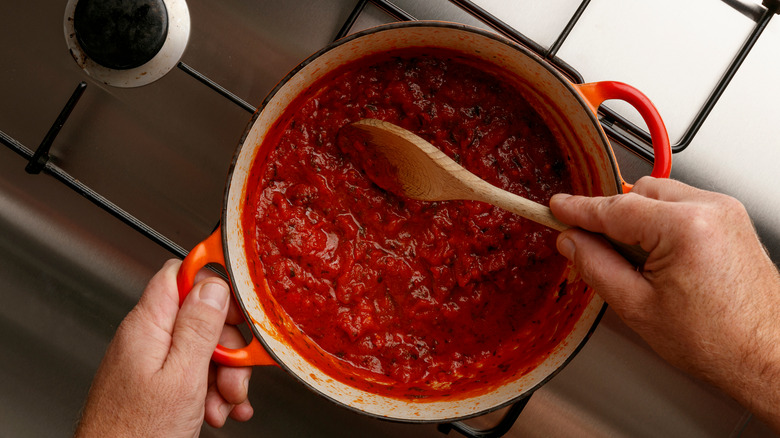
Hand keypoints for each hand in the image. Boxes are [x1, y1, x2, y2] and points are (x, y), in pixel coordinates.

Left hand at [75, 259, 253, 436]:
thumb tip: (214, 285)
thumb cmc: (136, 434)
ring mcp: (151, 362)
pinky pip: (193, 373)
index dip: (213, 284)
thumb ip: (198, 327)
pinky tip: (218, 410)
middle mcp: (147, 338)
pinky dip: (212, 390)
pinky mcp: (156, 384)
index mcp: (147, 326)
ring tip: (225, 404)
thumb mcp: (182, 377)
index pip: (181, 274)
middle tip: (236, 374)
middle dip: (228, 346)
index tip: (239, 305)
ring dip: (224, 376)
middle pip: (200, 317)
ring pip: (202, 349)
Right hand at [550, 177, 779, 428]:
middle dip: (613, 217)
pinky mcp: (732, 222)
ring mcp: (725, 213)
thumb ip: (595, 265)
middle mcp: (710, 209)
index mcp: (685, 227)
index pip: (615, 207)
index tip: (557, 207)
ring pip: (660, 197)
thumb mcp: (636, 306)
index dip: (579, 209)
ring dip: (638, 221)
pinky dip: (661, 225)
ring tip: (636, 264)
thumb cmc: (717, 341)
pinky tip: (658, 260)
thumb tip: (571, 242)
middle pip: (638, 193)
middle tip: (594, 248)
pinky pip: (682, 207)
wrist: (765, 357)